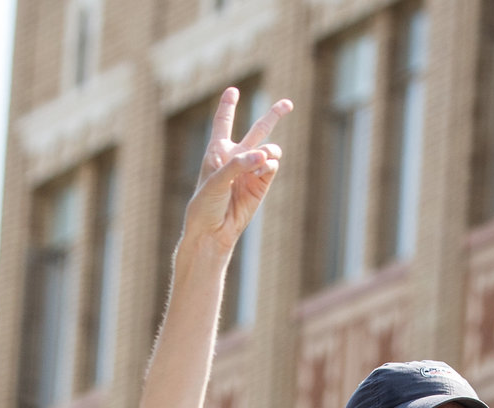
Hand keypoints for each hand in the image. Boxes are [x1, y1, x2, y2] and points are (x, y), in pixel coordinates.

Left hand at [182, 87, 290, 249]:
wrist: (212, 232)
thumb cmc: (205, 204)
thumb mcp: (215, 180)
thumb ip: (238, 164)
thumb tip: (264, 156)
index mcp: (217, 151)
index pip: (223, 123)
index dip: (228, 106)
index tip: (233, 90)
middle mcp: (235, 158)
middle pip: (257, 130)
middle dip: (273, 116)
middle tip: (288, 104)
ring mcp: (250, 171)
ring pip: (268, 149)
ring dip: (269, 150)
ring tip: (264, 158)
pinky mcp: (261, 185)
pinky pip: (271, 167)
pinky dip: (269, 165)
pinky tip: (262, 170)